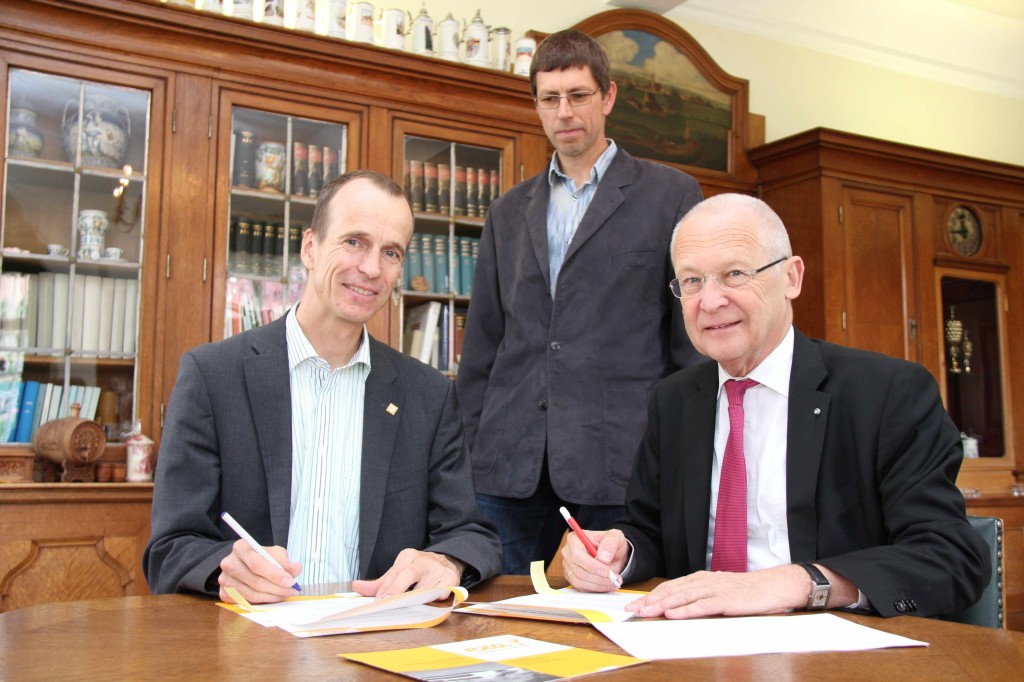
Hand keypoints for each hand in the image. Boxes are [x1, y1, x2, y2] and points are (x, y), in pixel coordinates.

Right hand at [218, 539, 300, 603]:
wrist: (243, 564)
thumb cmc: (261, 557)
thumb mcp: (274, 553)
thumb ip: (285, 561)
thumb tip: (296, 569)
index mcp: (241, 548)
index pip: (257, 564)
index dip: (275, 575)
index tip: (290, 581)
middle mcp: (228, 563)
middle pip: (255, 581)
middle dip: (276, 588)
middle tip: (291, 590)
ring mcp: (224, 579)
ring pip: (251, 595)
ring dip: (272, 597)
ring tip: (285, 594)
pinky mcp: (224, 593)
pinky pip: (245, 602)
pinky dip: (262, 602)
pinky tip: (272, 597)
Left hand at [352, 548, 463, 598]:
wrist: (449, 560)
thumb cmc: (419, 570)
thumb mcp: (400, 571)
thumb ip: (380, 583)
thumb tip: (356, 587)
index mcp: (407, 557)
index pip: (393, 574)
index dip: (385, 589)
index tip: (377, 601)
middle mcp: (422, 560)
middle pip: (407, 575)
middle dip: (396, 590)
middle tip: (387, 602)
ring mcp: (438, 569)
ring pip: (424, 587)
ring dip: (416, 599)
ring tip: (407, 608)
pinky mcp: (450, 578)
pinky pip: (441, 592)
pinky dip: (435, 599)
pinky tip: (431, 602)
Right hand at [561, 529, 627, 592]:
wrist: (612, 554)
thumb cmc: (611, 543)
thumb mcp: (615, 537)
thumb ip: (610, 544)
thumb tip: (603, 557)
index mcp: (575, 539)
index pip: (577, 555)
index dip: (591, 565)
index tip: (606, 571)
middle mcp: (568, 553)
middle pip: (578, 570)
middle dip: (598, 578)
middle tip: (614, 579)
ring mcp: (569, 566)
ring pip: (579, 581)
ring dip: (598, 585)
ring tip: (613, 582)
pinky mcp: (572, 578)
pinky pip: (581, 588)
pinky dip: (596, 589)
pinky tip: (607, 585)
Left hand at [625, 564, 808, 618]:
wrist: (776, 586)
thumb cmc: (749, 591)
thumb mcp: (720, 591)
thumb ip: (701, 597)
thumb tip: (680, 607)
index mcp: (701, 579)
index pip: (670, 587)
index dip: (651, 595)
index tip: (635, 604)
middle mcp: (705, 582)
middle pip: (671, 591)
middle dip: (649, 600)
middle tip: (631, 609)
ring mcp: (715, 590)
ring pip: (682, 597)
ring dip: (661, 605)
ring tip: (645, 612)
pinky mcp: (727, 601)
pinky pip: (702, 606)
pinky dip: (685, 610)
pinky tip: (672, 615)